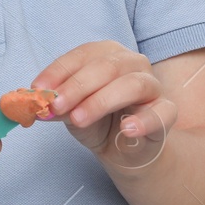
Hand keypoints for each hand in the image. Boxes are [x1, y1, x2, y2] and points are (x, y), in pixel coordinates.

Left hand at [30, 40, 176, 164]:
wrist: (124, 150)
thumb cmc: (98, 121)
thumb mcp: (71, 111)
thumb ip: (58, 105)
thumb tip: (38, 103)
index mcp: (108, 54)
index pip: (83, 55)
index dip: (59, 71)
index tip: (38, 89)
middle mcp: (133, 63)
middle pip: (107, 67)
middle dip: (77, 86)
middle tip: (56, 106)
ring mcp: (152, 86)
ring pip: (132, 84)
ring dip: (101, 101)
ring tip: (79, 119)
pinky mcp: (167, 111)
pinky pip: (161, 112)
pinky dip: (144, 120)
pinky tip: (126, 129)